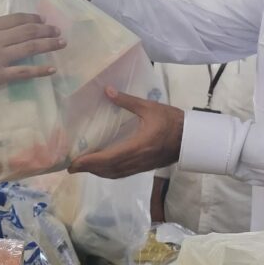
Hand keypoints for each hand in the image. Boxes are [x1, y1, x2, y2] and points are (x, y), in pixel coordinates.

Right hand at [0, 13, 63, 94]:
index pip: (16, 19)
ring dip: (48, 44)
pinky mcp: (0, 75)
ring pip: (30, 48)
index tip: (42, 19)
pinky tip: (52, 69)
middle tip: (57, 30)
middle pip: (28, 31)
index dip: (32, 18)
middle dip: (46, 29)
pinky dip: (40, 70)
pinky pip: (24, 72)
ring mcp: (0, 57)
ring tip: (61, 43)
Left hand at [69, 88, 183, 177]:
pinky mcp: (144, 167)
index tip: (75, 163)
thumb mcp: (149, 108)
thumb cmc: (171, 121)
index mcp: (138, 146)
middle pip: (109, 169)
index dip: (90, 162)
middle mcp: (137, 160)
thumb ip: (127, 101)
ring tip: (83, 167)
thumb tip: (107, 90)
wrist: (192, 138)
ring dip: (98, 172)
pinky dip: (108, 172)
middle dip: (89, 169)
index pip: (109, 158)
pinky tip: (102, 167)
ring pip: (115, 174)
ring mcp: (141, 166)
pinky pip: (122, 173)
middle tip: (71, 166)